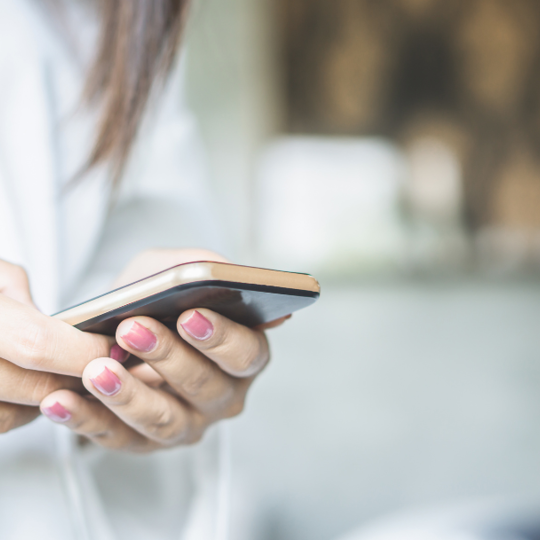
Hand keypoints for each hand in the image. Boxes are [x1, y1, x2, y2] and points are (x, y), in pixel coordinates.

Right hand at [0, 260, 114, 432]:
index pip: (37, 342)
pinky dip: (14, 412)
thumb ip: (16, 295)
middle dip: (76, 380)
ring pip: (7, 417)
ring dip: (47, 403)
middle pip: (29, 385)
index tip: (113, 349)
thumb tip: (60, 328)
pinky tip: (32, 392)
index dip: (82, 351)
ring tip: (70, 381)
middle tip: (105, 369)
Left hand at [39, 249, 287, 451]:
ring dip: (129, 395)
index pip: (246, 353)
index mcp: (242, 355)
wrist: (127, 326)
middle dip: (168, 357)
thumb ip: (200, 267)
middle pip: (205, 386)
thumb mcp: (179, 269)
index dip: (222, 338)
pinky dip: (88, 419)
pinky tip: (63, 400)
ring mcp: (186, 422)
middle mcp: (222, 395)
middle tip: (132, 330)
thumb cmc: (160, 299)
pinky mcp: (144, 440)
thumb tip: (213, 273)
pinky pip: (118, 437)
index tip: (189, 316)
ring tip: (97, 370)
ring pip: (164, 419)